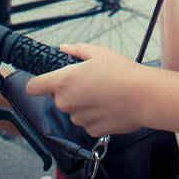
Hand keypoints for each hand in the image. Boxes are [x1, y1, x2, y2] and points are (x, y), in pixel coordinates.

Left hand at [25, 43, 151, 134]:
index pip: (33, 87)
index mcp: (63, 81)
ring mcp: (78, 118)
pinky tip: (110, 106)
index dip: (38, 84)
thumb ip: (77, 50)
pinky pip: (87, 122)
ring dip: (83, 104)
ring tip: (104, 94)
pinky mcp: (91, 130)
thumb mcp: (99, 53)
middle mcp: (66, 102)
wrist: (144, 96)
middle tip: (90, 82)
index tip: (47, 82)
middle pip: (57, 98)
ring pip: (73, 111)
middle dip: (69, 91)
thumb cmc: (122, 72)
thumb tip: (64, 48)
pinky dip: (95, 116)